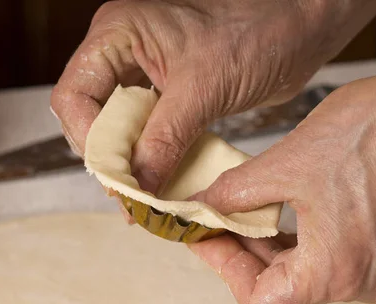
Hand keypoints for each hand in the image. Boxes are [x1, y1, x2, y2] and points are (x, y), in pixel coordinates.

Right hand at [51, 0, 375, 193]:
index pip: (75, 96)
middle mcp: (123, 54)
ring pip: (119, 131)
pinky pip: (148, 135)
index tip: (115, 178)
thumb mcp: (203, 87)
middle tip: (129, 197)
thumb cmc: (258, 32)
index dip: (90, 141)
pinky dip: (153, 162)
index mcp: (118, 34)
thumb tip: (139, 188)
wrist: (301, 31)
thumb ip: (164, 138)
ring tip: (143, 199)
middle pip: (91, 117)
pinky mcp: (169, 97)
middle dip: (109, 159)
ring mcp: (145, 76)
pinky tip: (160, 187)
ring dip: (131, 166)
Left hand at [190, 57, 375, 303]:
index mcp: (334, 273)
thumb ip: (233, 194)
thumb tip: (201, 207)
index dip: (225, 269)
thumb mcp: (285, 163)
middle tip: (220, 218)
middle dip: (246, 250)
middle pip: (284, 286)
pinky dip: (307, 239)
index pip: (260, 301)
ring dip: (275, 243)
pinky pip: (338, 257)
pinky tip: (291, 206)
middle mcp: (363, 284)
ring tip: (251, 208)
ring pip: (310, 271)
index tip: (207, 238)